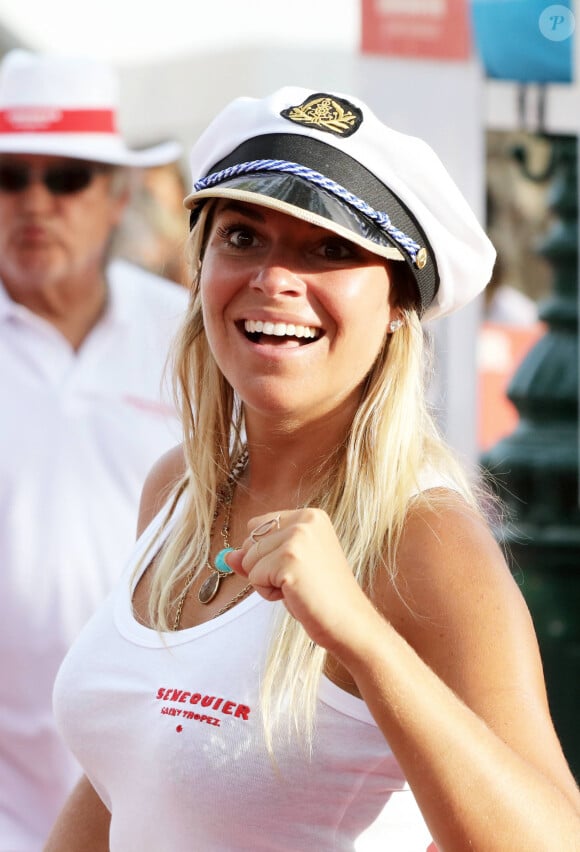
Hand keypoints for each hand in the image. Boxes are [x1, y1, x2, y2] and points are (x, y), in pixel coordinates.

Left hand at [225, 508, 375, 651]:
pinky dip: (268, 593)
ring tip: (297, 588)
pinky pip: (254, 577)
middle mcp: (304, 520)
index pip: (257, 526)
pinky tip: (295, 595)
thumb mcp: (288, 568)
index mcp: (310, 515)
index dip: (265, 553)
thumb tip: (228, 556)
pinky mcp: (289, 560)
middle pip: (250, 542)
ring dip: (266, 582)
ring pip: (249, 560)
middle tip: (298, 581)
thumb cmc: (322, 596)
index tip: (296, 567)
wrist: (349, 622)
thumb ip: (258, 556)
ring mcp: (297, 539)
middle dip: (264, 568)